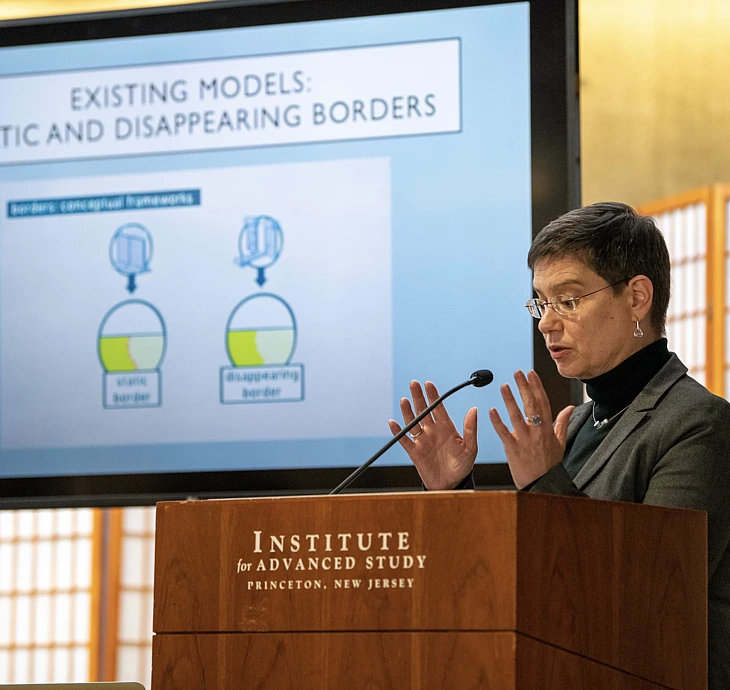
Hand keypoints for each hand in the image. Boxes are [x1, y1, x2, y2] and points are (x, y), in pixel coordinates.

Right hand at [388, 380, 477, 490]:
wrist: (452, 484)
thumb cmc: (462, 466)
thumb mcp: (470, 448)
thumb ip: (470, 429)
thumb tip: (474, 410)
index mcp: (446, 427)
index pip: (438, 407)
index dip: (433, 396)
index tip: (428, 384)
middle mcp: (433, 431)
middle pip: (423, 411)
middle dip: (418, 397)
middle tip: (414, 384)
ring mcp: (423, 440)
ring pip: (413, 422)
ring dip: (408, 411)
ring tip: (404, 400)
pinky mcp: (414, 452)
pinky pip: (404, 440)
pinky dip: (397, 431)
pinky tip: (393, 423)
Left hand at [488, 370, 573, 488]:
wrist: (542, 485)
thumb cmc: (549, 465)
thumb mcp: (560, 443)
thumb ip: (563, 423)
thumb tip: (570, 407)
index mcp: (547, 429)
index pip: (543, 402)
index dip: (537, 387)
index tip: (531, 374)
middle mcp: (537, 432)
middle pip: (531, 405)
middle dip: (524, 387)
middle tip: (517, 373)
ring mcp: (525, 440)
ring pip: (516, 416)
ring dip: (510, 400)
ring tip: (503, 386)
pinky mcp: (513, 449)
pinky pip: (504, 433)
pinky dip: (497, 422)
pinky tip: (491, 410)